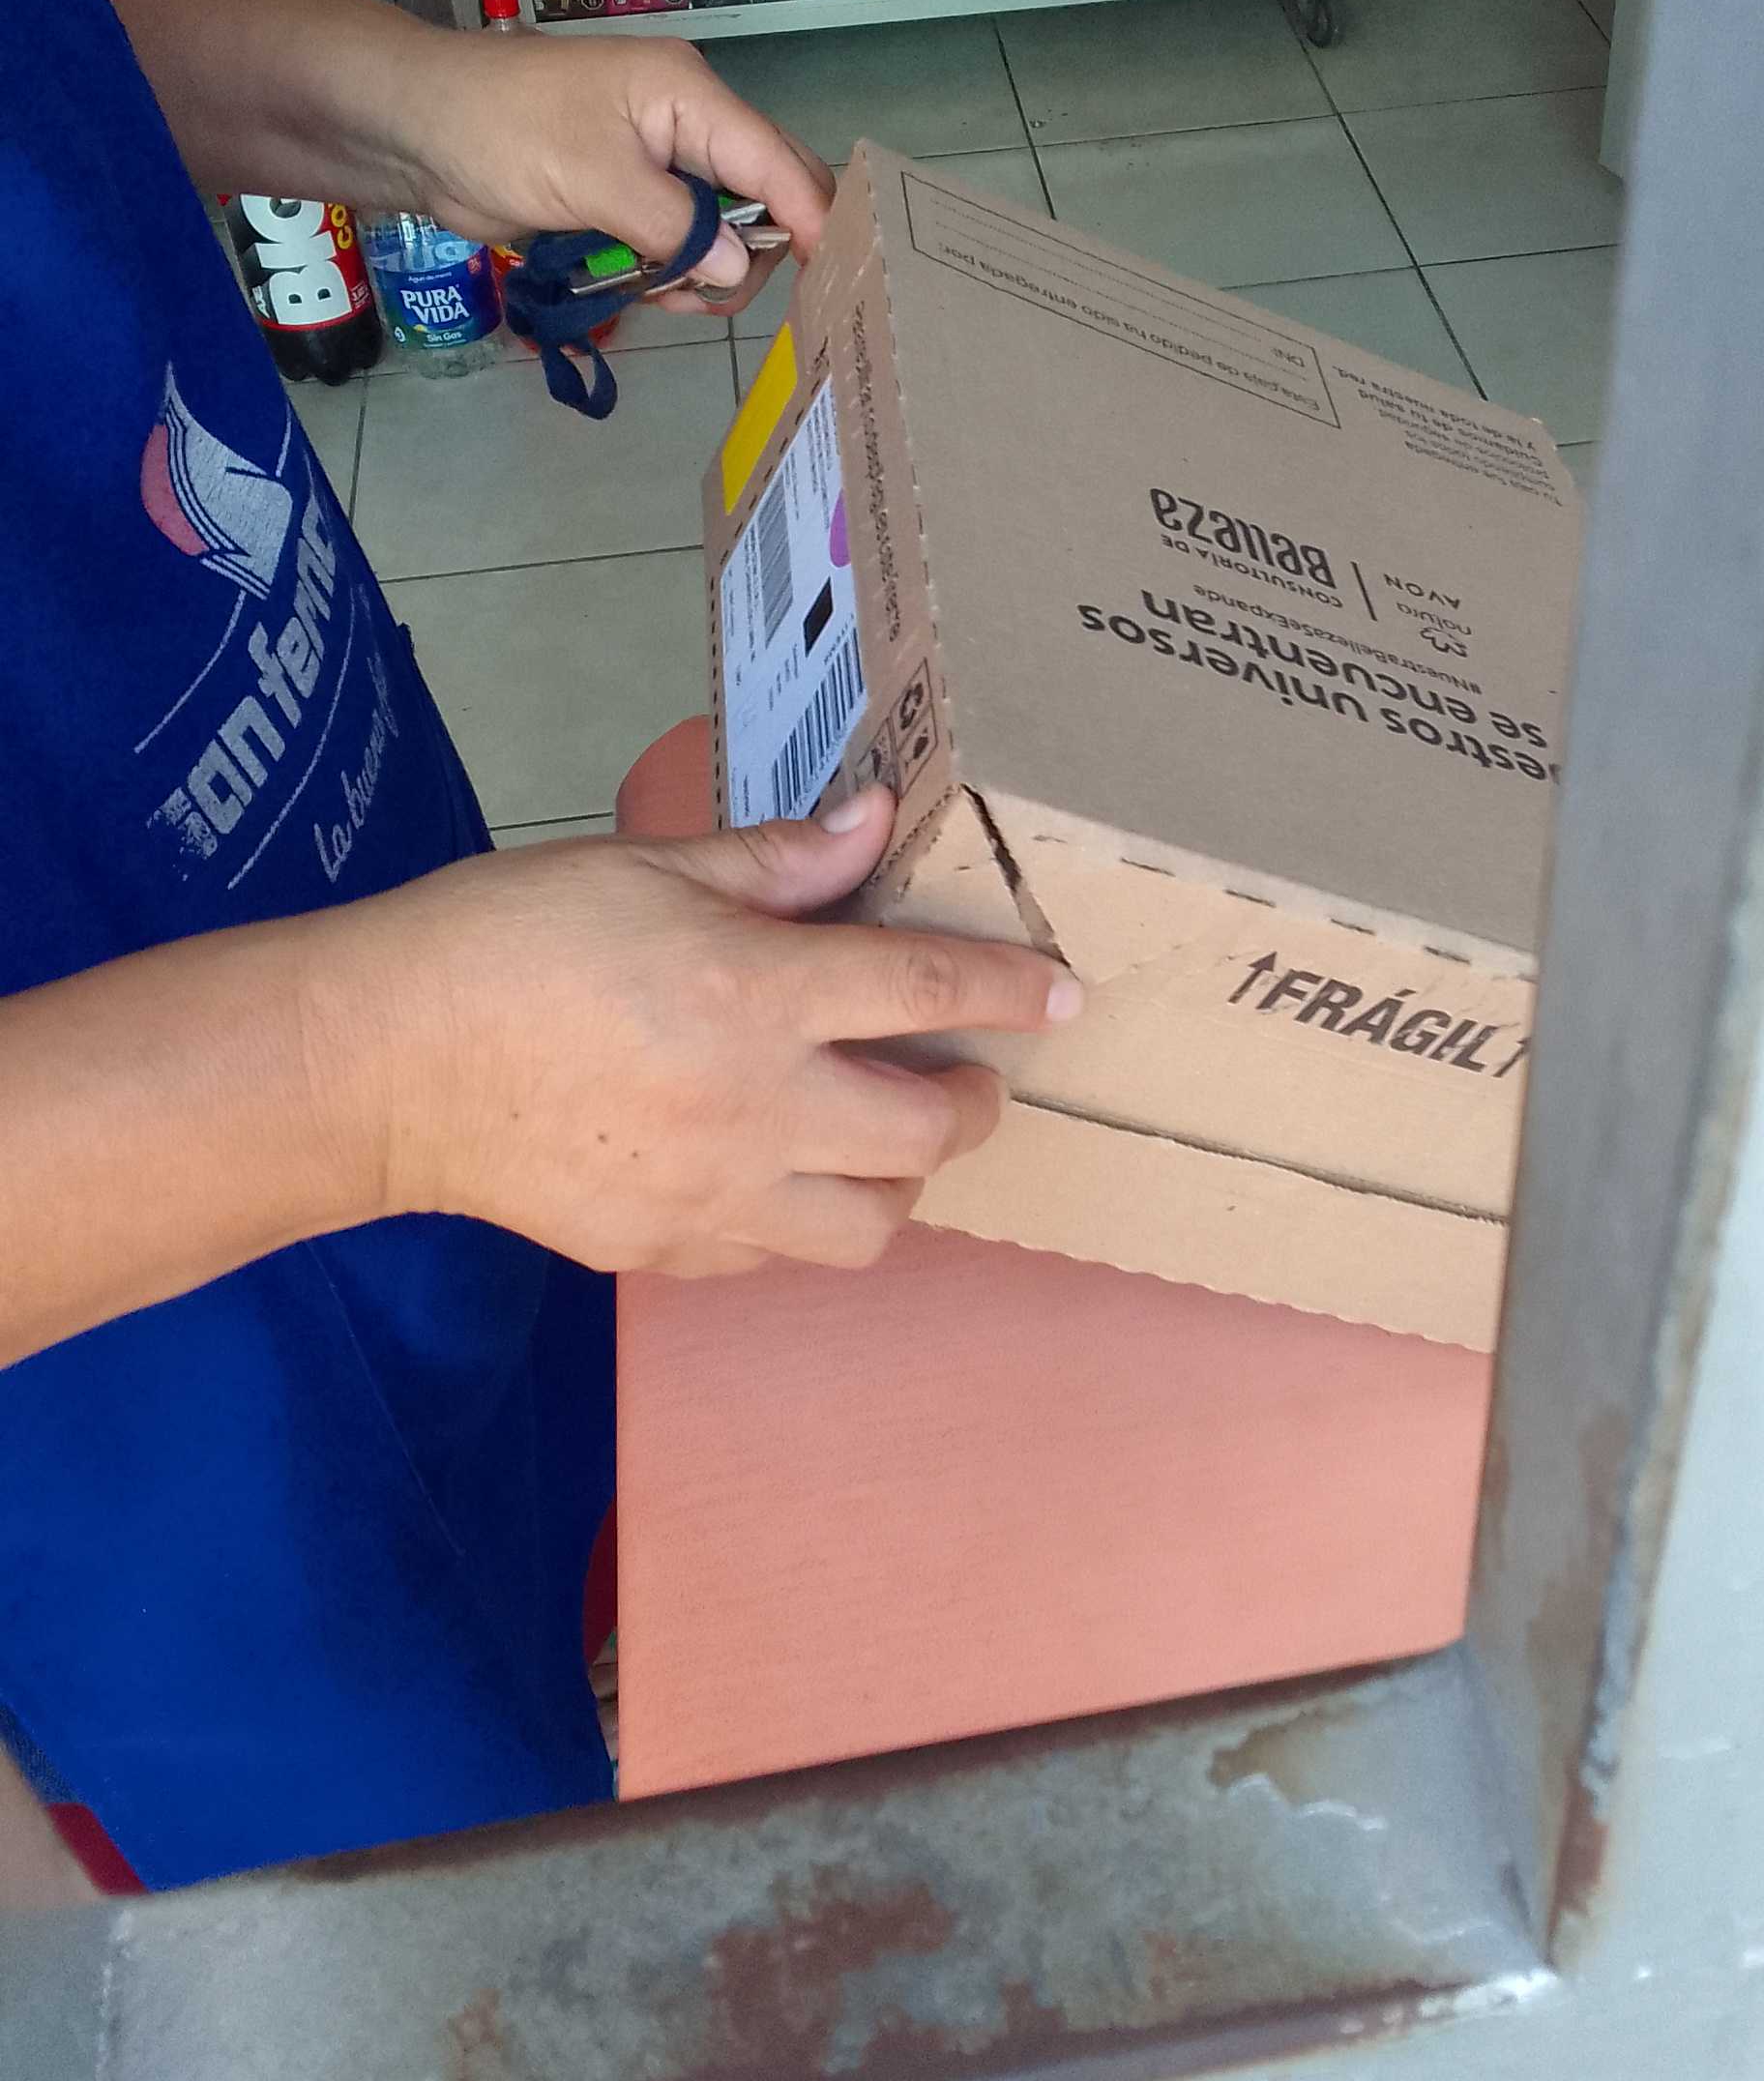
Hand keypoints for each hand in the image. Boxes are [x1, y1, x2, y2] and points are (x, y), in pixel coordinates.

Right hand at [349, 788, 1076, 1277]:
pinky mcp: (664, 1253)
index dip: (1014, 991)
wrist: (380, 1066)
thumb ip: (774, 861)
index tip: (1066, 995)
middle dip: (973, 1103)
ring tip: (883, 1138)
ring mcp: (714, 1197)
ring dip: (903, 1181)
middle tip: (965, 1078)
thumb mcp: (643, 867)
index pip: (930, 994)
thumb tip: (874, 822)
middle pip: (929, 1133)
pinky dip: (805, 1221)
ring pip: (872, 1225)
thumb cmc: (504, 939)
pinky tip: (784, 1177)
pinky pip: (778, 1258)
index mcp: (759, 995)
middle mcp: (758, 1109)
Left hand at [404, 29, 834, 314]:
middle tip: (713, 297)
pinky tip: (648, 289)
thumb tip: (734, 270)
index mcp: (691, 97)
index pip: (778, 162)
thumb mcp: (594, 178)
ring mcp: (660, 163)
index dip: (809, 221)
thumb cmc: (504, 130)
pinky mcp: (631, 197)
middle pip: (766, 197)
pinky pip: (682, 244)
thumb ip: (674, 227)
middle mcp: (689, 125)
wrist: (418, 129)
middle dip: (753, 256)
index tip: (830, 279)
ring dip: (706, 274)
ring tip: (663, 294)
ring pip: (726, 231)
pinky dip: (673, 274)